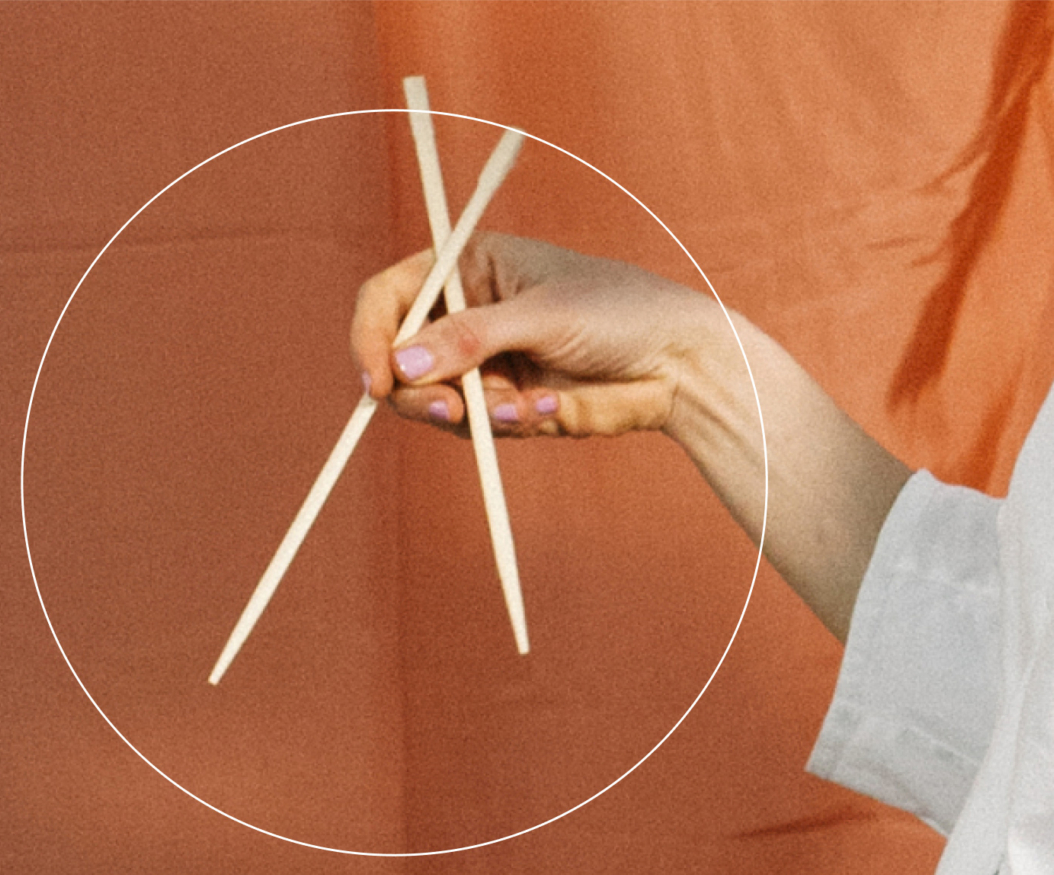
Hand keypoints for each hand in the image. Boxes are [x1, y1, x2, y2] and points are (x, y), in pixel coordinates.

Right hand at [351, 232, 734, 438]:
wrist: (681, 365)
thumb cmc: (621, 313)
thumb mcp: (542, 315)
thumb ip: (469, 338)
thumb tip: (401, 366)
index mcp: (470, 267)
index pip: (391, 296)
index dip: (372, 336)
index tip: (378, 379)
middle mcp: (469, 313)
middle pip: (401, 360)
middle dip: (421, 391)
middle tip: (451, 410)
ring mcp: (486, 362)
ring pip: (436, 402)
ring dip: (475, 413)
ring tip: (526, 408)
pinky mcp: (507, 404)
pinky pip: (478, 428)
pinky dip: (507, 425)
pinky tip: (548, 409)